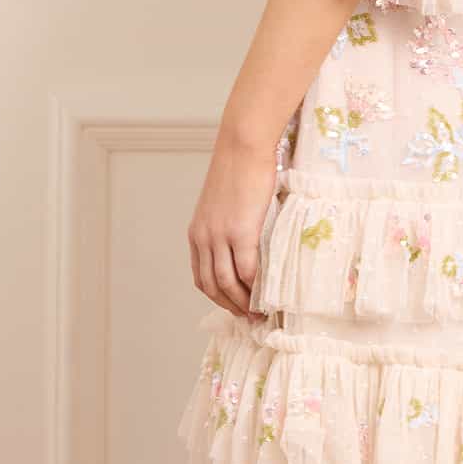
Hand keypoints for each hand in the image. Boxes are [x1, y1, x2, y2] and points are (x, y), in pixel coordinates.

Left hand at [186, 134, 275, 319]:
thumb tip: (246, 241)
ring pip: (227, 284)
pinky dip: (254, 287)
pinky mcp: (240, 232)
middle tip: (248, 317)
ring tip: (258, 312)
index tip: (234, 306)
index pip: (201, 277)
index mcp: (197, 232)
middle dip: (230, 306)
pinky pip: (246, 269)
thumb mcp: (223, 203)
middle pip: (212, 286)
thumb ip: (227, 225)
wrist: (243, 146)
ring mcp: (220, 237)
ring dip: (242, 302)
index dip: (217, 297)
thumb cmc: (238, 168)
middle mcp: (204, 238)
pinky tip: (265, 294)